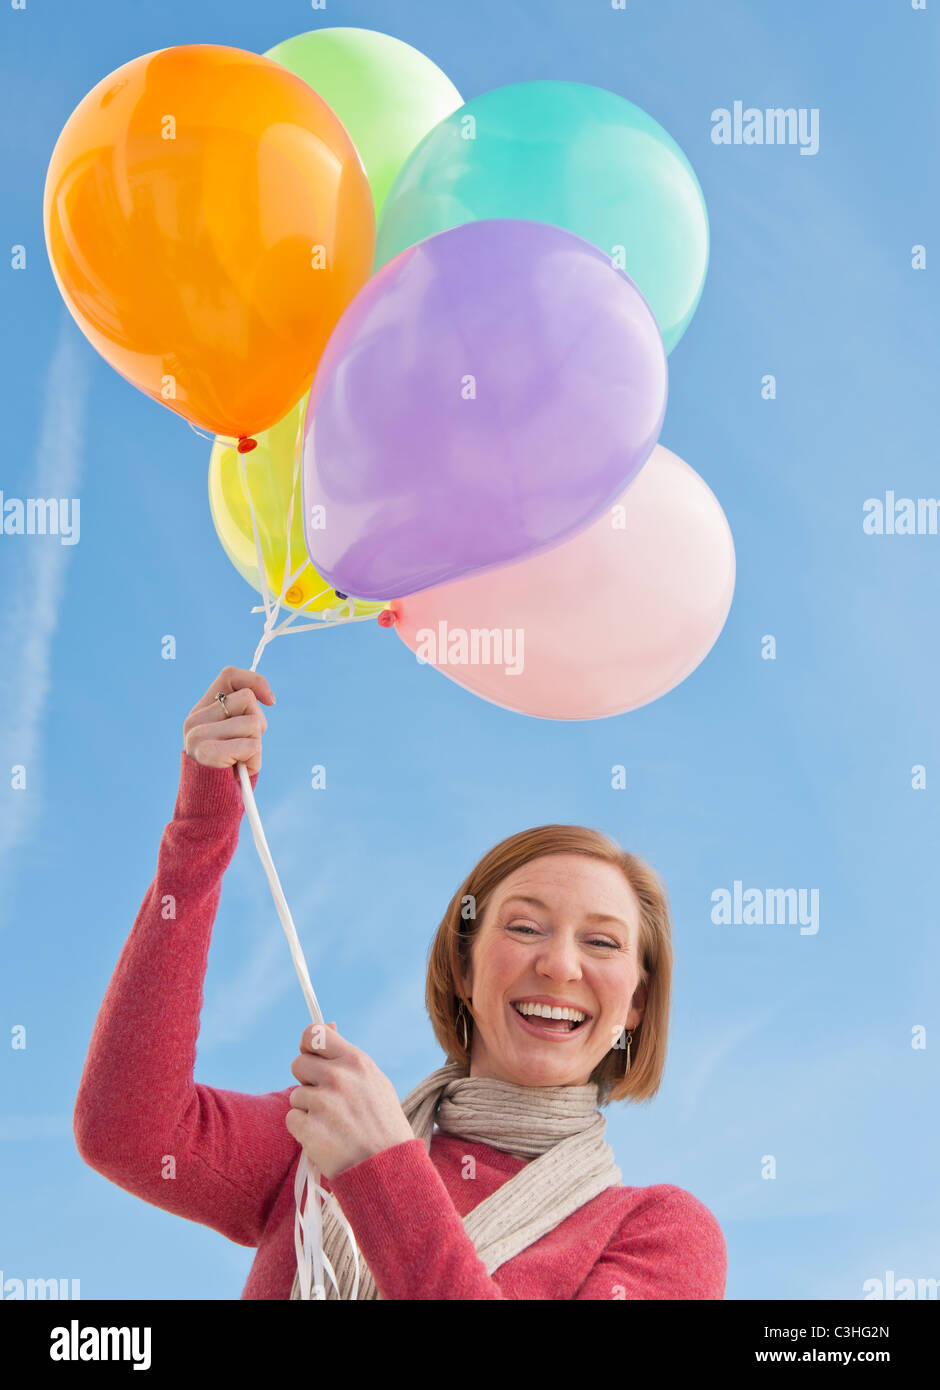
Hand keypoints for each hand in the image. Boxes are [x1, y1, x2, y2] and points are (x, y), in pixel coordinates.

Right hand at [183, 666, 275, 775]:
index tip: (271, 701)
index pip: (229, 675)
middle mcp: (195, 718)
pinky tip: (241, 770)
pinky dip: (254, 760)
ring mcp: (198, 734)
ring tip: (241, 760)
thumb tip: (267, 697)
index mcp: (201, 709)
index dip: (255, 681)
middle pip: (248, 700)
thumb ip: (240, 714)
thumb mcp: (233, 736)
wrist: (208, 808)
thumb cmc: (228, 771)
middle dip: (258, 725)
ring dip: (257, 746)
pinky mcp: (206, 751)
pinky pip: (251, 745)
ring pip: (253, 723)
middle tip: (246, 746)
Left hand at [286, 1022, 415, 1180]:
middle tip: (327, 1100)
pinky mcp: (309, 1128)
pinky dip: (303, 1130)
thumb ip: (347, 1057)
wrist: (389, 1169)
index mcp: (356, 1061)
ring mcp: (323, 1103)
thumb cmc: (382, 1124)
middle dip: (307, 1081)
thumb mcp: (374, 1081)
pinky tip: (325, 1137)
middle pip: (298, 1063)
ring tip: (333, 1124)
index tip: (312, 1058)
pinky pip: (291, 1119)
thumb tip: (327, 1024)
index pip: (314, 1034)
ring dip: (307, 1109)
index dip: (308, 1046)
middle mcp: (338, 1077)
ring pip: (295, 1095)